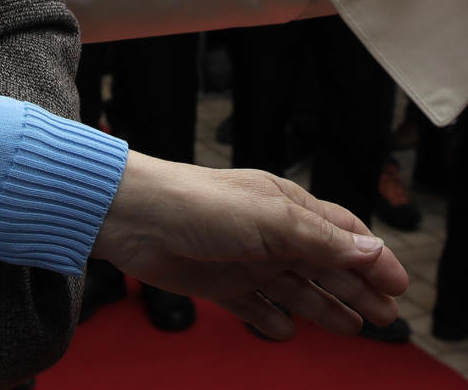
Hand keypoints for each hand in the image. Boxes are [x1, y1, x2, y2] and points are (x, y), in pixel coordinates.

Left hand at [93, 152, 408, 338]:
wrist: (136, 218)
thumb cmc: (199, 203)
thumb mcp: (271, 219)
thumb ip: (321, 239)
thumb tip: (370, 250)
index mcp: (286, 206)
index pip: (341, 233)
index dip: (372, 258)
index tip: (398, 285)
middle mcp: (268, 232)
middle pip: (323, 265)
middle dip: (355, 290)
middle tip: (384, 318)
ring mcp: (243, 259)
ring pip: (294, 288)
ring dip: (323, 307)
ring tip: (351, 328)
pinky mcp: (217, 283)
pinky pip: (252, 306)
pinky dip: (270, 319)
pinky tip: (285, 331)